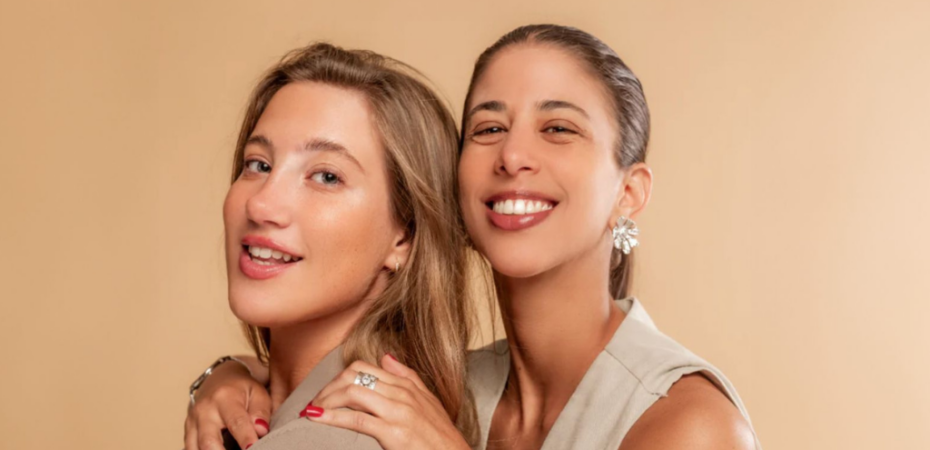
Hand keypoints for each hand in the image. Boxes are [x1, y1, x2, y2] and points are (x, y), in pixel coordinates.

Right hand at [184, 356, 270, 449]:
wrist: (219, 380)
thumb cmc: (242, 389)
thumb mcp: (257, 393)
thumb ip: (261, 412)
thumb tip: (260, 431)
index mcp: (225, 397)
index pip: (236, 422)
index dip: (245, 438)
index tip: (252, 448)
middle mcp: (204, 410)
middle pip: (208, 442)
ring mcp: (192, 422)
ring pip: (194, 449)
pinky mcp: (187, 431)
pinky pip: (190, 449)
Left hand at [304, 355, 469, 449]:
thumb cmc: (441, 435)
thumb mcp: (428, 400)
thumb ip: (407, 377)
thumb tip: (386, 357)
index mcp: (407, 385)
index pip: (365, 368)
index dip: (340, 377)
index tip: (328, 391)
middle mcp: (402, 393)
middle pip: (354, 376)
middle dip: (329, 388)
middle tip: (315, 403)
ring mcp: (398, 411)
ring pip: (352, 393)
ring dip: (326, 401)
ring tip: (312, 411)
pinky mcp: (393, 432)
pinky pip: (356, 419)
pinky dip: (332, 417)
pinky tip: (318, 418)